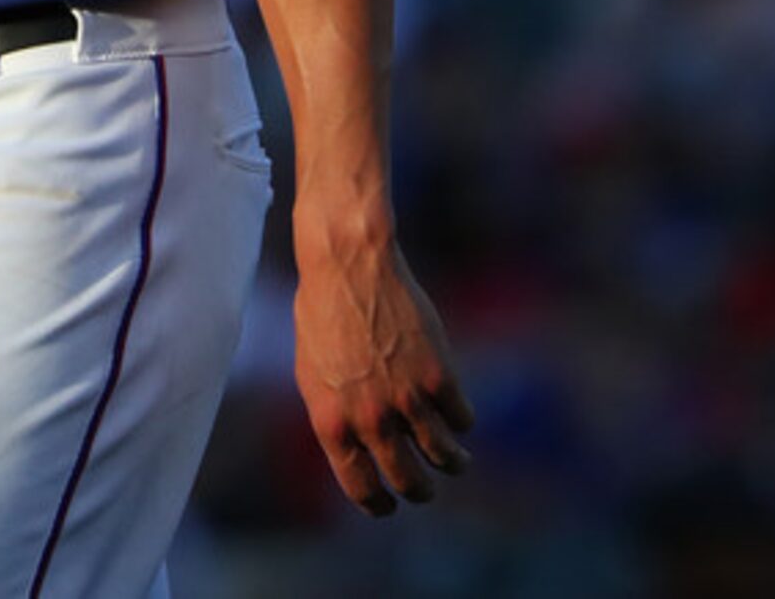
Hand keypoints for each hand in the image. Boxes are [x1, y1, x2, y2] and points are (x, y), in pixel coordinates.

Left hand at [292, 235, 473, 516]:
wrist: (349, 266)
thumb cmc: (323, 315)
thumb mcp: (313, 374)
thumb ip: (335, 415)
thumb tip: (356, 450)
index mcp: (332, 422)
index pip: (360, 487)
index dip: (377, 504)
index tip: (387, 507)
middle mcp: (370, 419)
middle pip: (408, 481)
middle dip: (420, 492)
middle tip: (425, 491)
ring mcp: (408, 399)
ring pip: (444, 456)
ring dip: (452, 464)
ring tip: (456, 462)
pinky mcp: (440, 377)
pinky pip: (461, 418)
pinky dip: (461, 421)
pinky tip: (457, 417)